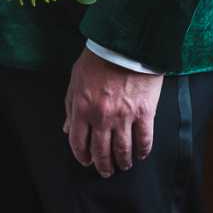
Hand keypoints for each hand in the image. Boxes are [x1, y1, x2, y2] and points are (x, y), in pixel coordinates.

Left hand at [63, 47, 162, 177]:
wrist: (128, 42)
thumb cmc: (100, 57)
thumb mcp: (76, 79)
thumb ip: (70, 105)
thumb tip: (66, 128)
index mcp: (82, 108)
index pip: (78, 143)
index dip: (82, 156)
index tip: (87, 161)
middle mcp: (102, 117)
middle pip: (100, 152)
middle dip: (103, 165)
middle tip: (106, 170)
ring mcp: (124, 116)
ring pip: (122, 150)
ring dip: (122, 162)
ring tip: (124, 165)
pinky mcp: (145, 113)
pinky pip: (144, 140)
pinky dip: (142, 151)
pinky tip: (141, 154)